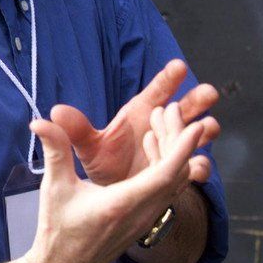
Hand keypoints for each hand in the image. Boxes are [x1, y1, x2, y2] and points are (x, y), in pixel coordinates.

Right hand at [21, 116, 203, 262]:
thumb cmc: (58, 229)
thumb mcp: (55, 188)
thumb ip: (55, 151)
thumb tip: (40, 121)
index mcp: (122, 203)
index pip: (165, 175)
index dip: (182, 149)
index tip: (192, 127)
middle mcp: (142, 212)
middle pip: (177, 173)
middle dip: (178, 138)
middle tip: (169, 110)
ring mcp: (147, 218)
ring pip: (176, 181)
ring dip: (174, 150)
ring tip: (160, 122)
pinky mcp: (145, 219)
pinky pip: (168, 188)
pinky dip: (167, 164)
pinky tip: (150, 146)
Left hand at [50, 59, 219, 184]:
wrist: (112, 196)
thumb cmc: (102, 162)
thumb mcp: (88, 145)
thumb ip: (75, 129)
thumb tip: (53, 112)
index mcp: (138, 115)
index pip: (154, 92)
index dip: (166, 79)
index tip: (179, 65)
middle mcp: (159, 128)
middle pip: (183, 108)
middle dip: (197, 98)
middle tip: (209, 92)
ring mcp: (172, 149)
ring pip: (194, 135)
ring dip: (204, 130)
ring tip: (209, 126)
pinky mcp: (178, 173)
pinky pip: (194, 168)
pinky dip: (199, 166)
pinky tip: (199, 166)